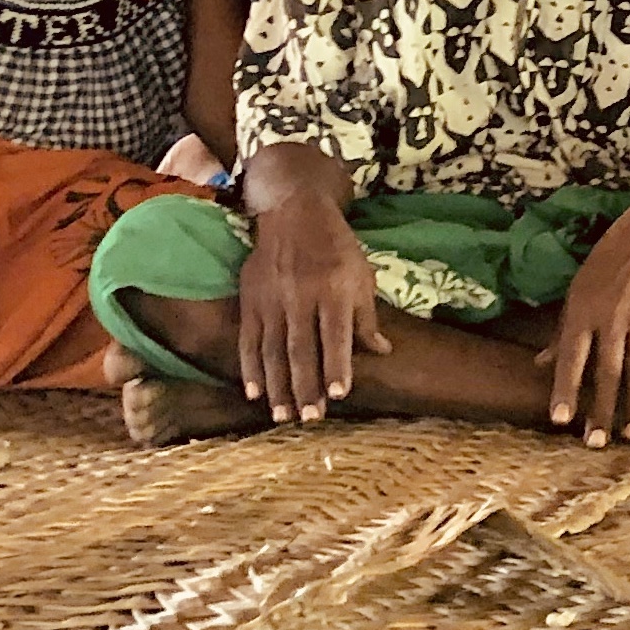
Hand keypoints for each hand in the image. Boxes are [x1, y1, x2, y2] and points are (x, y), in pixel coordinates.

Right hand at [234, 190, 386, 423]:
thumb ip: (367, 317)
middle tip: (309, 417)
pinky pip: (248, 340)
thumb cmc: (336, 247)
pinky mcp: (251, 301)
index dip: (337, 365)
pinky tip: (255, 393)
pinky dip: (250, 369)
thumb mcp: (362, 274)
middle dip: (305, 385)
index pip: (336, 334)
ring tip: (283, 416)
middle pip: (302, 348)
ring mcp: (272, 300)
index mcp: (334, 289)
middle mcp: (301, 297)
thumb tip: (380, 352)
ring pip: (273, 350)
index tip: (338, 394)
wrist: (293, 213)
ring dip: (278, 386)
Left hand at [544, 194, 629, 442]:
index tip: (561, 420)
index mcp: (584, 310)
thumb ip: (563, 328)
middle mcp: (611, 320)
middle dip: (601, 409)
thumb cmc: (615, 254)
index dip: (566, 389)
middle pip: (606, 372)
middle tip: (595, 442)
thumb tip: (539, 361)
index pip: (571, 358)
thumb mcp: (580, 285)